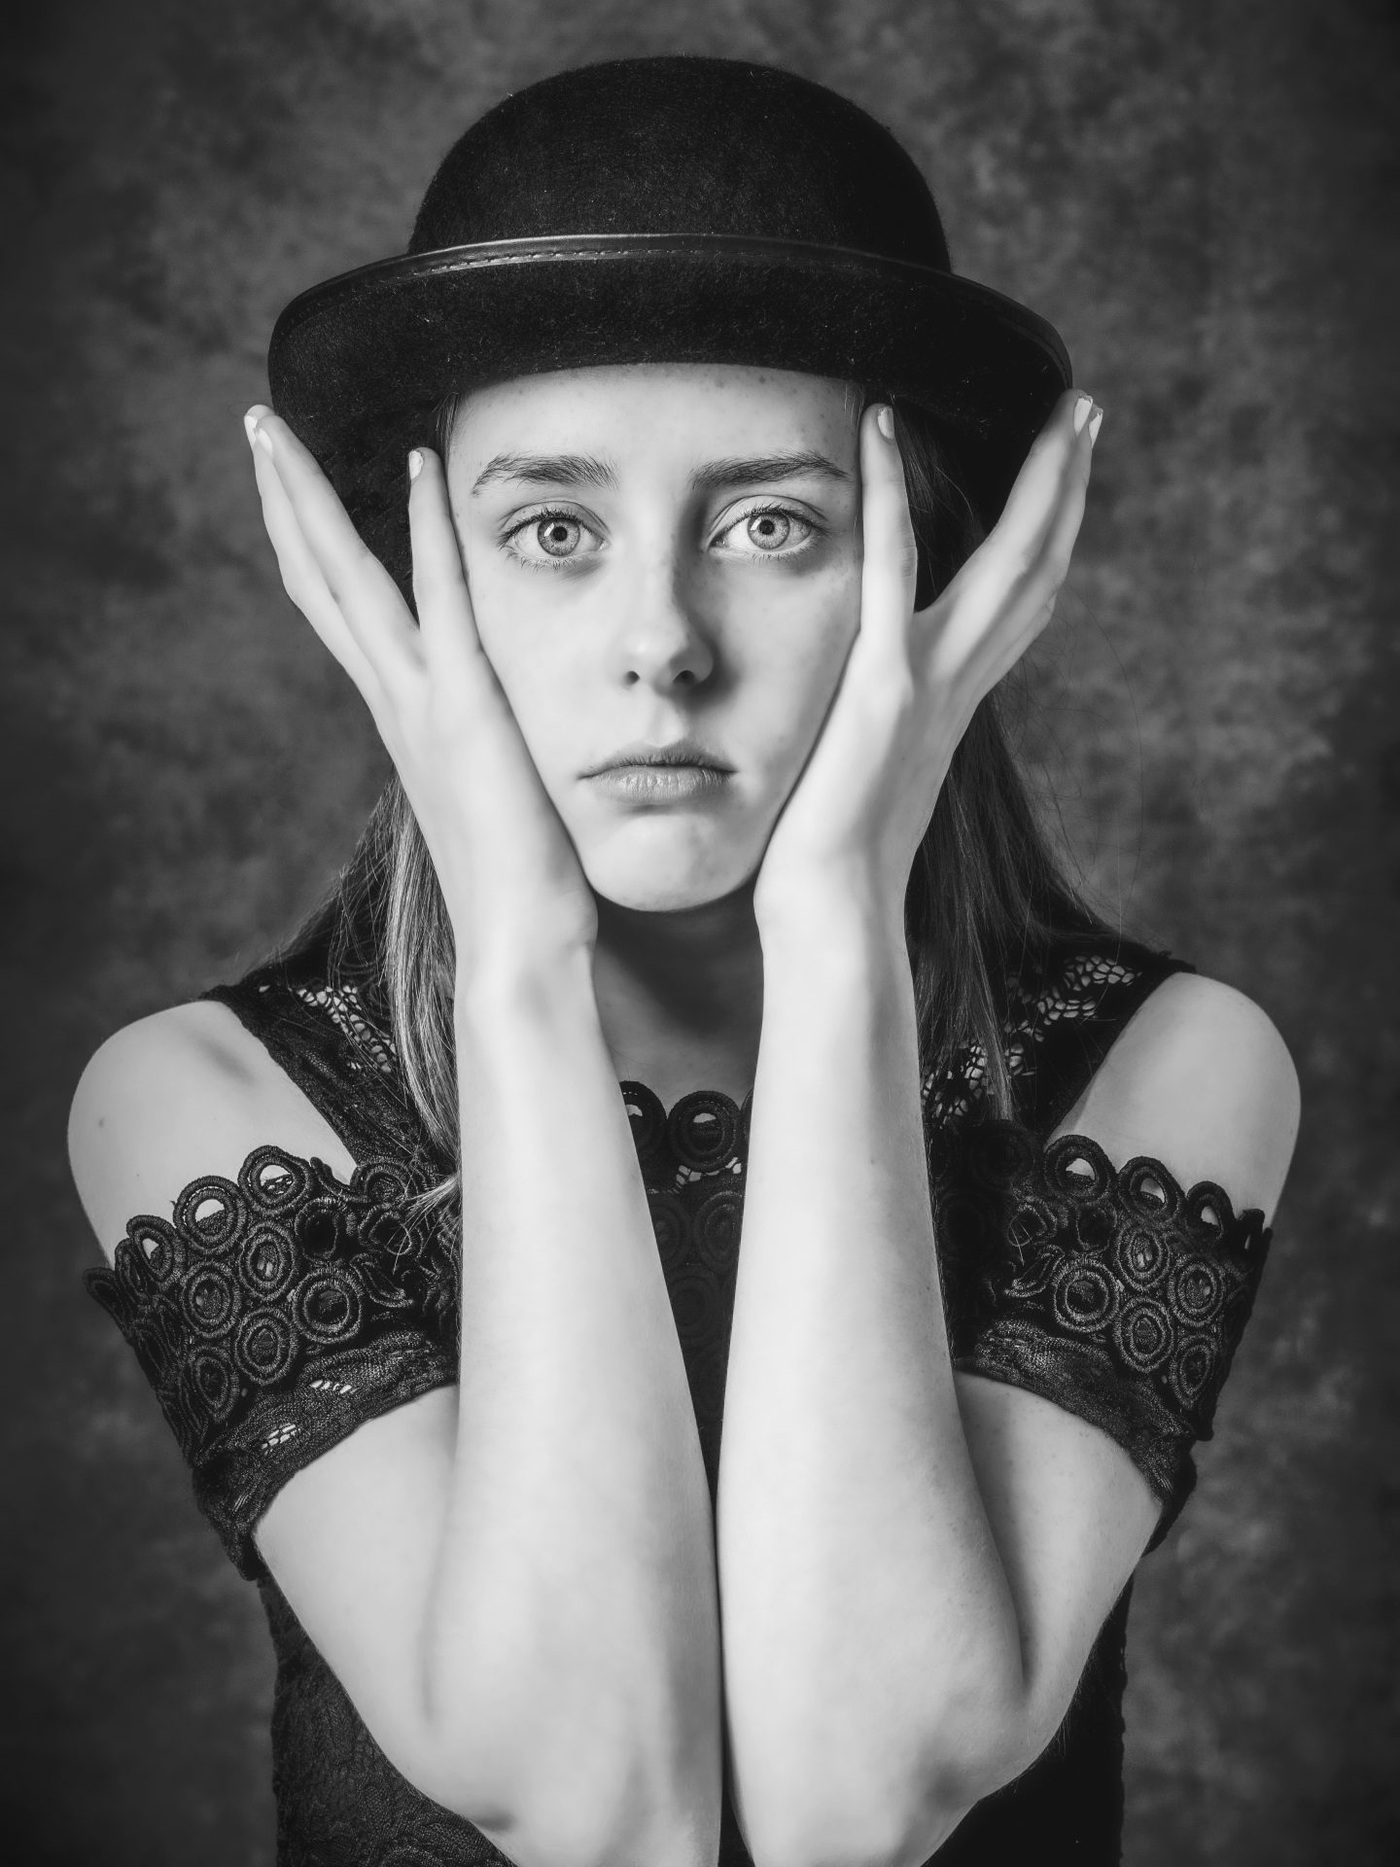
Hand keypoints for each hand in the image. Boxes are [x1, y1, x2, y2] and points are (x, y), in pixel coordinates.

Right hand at [244, 409, 597, 978]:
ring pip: (349, 581)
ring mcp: (422, 704)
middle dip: (285, 499)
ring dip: (311, 499)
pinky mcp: (468, 709)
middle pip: (319, 580)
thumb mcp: (488, 794)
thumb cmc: (517, 885)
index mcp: (400, 718)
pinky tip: (420, 465)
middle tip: (255, 423)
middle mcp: (395, 702)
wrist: (518, 948)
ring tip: (276, 428)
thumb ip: (476, 749)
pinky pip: (444, 602)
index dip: (308, 544)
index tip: (290, 482)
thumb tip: (488, 731)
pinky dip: (428, 532)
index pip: (339, 611)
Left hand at [752, 388, 1099, 931]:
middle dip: (1068, 490)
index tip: (1064, 481)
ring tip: (1058, 411)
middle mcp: (958, 686)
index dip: (1050, 538)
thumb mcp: (869, 779)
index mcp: (954, 705)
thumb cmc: (835, 864)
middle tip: (1087, 413)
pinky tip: (881, 423)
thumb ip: (882, 731)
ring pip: (1006, 564)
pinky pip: (889, 571)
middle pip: (1038, 571)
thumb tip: (870, 717)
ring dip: (1039, 482)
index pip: (1020, 606)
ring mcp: (928, 682)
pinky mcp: (883, 687)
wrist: (834, 915)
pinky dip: (887, 494)